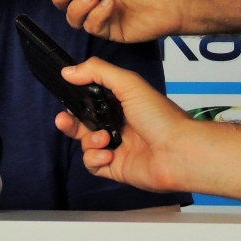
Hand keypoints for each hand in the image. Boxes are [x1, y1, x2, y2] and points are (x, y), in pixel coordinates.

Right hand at [55, 57, 191, 193]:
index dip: (77, 99)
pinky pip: (93, 164)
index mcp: (121, 104)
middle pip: (83, 123)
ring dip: (89, 140)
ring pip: (86, 144)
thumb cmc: (158, 115)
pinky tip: (109, 154)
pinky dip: (96, 158)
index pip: (91, 100)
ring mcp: (117, 148)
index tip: (66, 95)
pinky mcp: (116, 168)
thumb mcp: (128, 83)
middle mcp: (118, 125)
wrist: (178, 151)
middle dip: (70, 122)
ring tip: (105, 139)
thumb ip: (97, 72)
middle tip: (63, 119)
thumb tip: (67, 72)